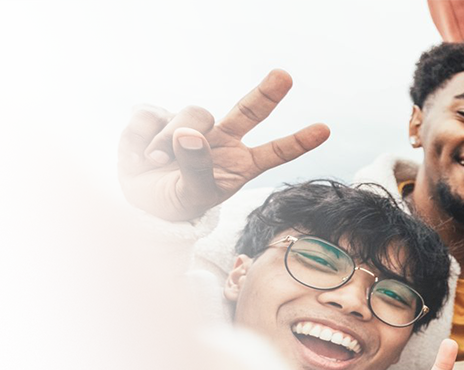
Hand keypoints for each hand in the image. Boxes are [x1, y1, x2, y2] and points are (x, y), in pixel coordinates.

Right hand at [116, 69, 329, 222]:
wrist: (139, 200)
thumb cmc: (176, 200)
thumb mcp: (192, 196)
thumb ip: (197, 169)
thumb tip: (191, 135)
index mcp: (241, 163)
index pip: (275, 151)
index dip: (298, 141)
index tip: (324, 130)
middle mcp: (223, 138)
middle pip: (250, 110)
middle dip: (268, 93)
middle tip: (285, 76)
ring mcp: (193, 123)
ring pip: (193, 115)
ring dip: (171, 140)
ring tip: (156, 161)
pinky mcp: (161, 114)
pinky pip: (153, 115)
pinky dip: (143, 136)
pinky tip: (140, 151)